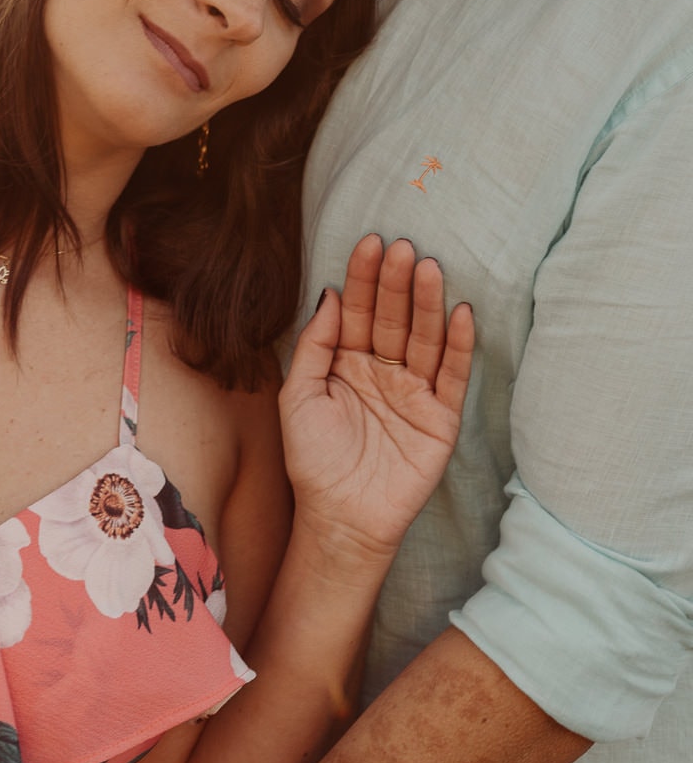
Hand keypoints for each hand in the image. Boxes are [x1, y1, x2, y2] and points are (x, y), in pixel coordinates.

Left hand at [280, 235, 473, 567]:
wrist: (340, 520)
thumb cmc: (313, 459)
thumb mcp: (299, 395)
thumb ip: (315, 345)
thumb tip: (333, 294)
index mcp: (347, 361)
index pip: (359, 310)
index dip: (364, 278)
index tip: (370, 242)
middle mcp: (383, 370)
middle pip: (393, 317)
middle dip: (397, 282)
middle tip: (403, 247)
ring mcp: (414, 392)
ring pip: (424, 338)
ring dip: (428, 303)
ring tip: (430, 268)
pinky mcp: (441, 418)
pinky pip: (452, 375)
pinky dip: (458, 345)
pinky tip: (462, 313)